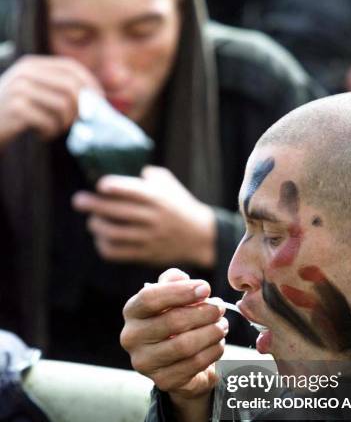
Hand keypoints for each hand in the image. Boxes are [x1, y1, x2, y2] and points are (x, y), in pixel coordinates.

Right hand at [0, 55, 100, 147]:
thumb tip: (98, 99)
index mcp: (33, 64)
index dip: (90, 84)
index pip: (71, 67)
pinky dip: (50, 133)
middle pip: (71, 88)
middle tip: (77, 124)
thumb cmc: (16, 112)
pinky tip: (41, 135)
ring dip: (64, 124)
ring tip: (54, 130)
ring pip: (62, 106)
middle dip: (81, 109)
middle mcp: (26, 73)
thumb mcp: (35, 92)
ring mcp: (20, 89)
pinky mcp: (16, 108)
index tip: (101, 101)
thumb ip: (58, 89)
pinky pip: (48, 122)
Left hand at [72, 166, 216, 267]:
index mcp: (158, 198)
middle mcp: (153, 218)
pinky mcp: (146, 254)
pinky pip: (117, 253)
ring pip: (113, 233)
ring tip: (92, 222)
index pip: (132, 191)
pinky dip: (104, 246)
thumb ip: (148, 175)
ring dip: (97, 226)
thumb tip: (121, 167)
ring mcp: (149, 238)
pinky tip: (101, 239)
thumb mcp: (169, 185)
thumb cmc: (179, 205)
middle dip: (93, 205)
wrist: (200, 237)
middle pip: (117, 212)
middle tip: (78, 201)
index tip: (100, 185)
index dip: (113, 187)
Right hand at [120, 269, 226, 421]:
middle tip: (220, 309)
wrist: (177, 360)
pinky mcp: (163, 381)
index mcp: (132, 312)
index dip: (181, 292)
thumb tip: (181, 278)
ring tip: (222, 326)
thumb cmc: (175, 320)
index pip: (150, 298)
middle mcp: (131, 338)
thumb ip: (174, 282)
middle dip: (203, 313)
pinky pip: (194, 364)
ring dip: (211, 333)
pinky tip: (218, 343)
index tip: (206, 288)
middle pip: (172, 322)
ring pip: (185, 345)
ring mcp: (145, 363)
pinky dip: (212, 351)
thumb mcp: (172, 296)